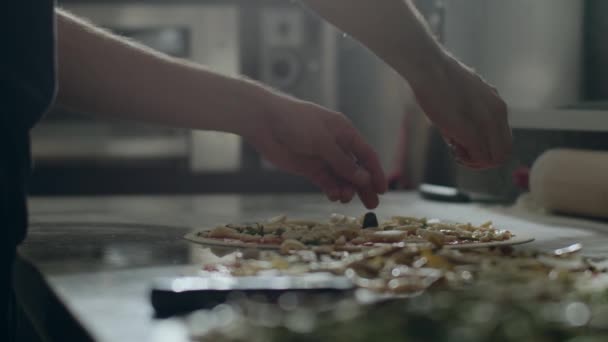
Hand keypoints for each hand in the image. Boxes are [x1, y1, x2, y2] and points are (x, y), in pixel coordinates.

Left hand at [241, 96, 386, 208]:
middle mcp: (336, 145)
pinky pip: (325, 181)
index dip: (375, 172)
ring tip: (345, 199)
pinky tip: (333, 196)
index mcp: (345, 132)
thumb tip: (364, 179)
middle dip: (364, 186)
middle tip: (371, 205)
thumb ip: (343, 162)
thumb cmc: (296, 123)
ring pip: (341, 178)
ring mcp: (322, 157)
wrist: (265, 122)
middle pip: (356, 169)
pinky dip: (331, 189)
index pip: (367, 155)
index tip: (382, 190)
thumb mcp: (322, 142)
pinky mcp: (308, 167)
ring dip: (346, 189)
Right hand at [409, 54, 512, 168]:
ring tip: (457, 151)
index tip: (467, 144)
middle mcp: (498, 114)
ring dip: (476, 162)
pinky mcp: (472, 131)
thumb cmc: (440, 81)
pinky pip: (480, 157)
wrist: (430, 70)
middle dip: (483, 160)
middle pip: (503, 153)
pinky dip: (468, 160)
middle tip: (462, 153)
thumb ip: (472, 113)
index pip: (503, 140)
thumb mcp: (464, 97)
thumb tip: (464, 128)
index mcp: (497, 106)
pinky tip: (453, 149)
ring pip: (495, 159)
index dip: (486, 149)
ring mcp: (486, 123)